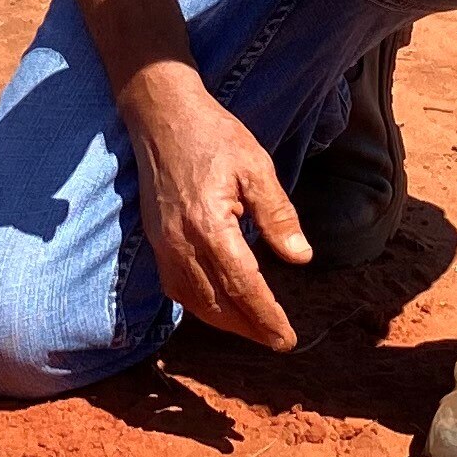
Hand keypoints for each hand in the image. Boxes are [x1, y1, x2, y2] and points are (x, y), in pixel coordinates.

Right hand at [114, 62, 308, 350]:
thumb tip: (301, 258)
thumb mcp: (256, 167)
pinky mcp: (156, 240)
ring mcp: (163, 244)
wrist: (161, 115)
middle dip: (249, 328)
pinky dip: (200, 305)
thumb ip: (278, 215)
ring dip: (225, 321)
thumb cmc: (213, 135)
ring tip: (254, 330)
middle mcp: (181, 243)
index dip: (266, 316)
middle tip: (277, 342)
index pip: (243, 285)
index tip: (287, 338)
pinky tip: (219, 305)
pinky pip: (176, 287)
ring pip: (194, 301)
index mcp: (209, 226)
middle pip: (217, 303)